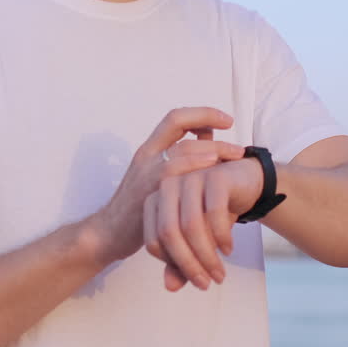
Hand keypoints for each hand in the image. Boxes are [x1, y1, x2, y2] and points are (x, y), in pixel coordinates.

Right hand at [89, 107, 244, 265]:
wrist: (109, 233)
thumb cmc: (139, 205)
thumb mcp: (158, 177)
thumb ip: (181, 158)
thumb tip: (209, 138)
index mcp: (149, 149)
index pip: (176, 118)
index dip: (202, 113)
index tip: (227, 120)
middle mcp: (146, 155)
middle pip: (179, 124)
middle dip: (212, 126)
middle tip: (238, 142)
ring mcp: (145, 172)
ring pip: (181, 147)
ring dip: (212, 147)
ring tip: (236, 155)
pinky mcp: (147, 192)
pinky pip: (172, 172)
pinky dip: (195, 165)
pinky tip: (213, 168)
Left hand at [143, 154, 263, 290]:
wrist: (245, 185)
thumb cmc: (214, 214)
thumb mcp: (197, 241)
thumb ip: (180, 262)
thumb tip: (170, 287)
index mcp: (155, 202)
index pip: (153, 242)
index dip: (172, 265)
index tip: (193, 280)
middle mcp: (168, 187)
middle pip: (169, 233)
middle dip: (188, 264)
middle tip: (206, 284)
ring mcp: (190, 178)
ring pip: (191, 225)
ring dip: (207, 255)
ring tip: (219, 274)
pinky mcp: (214, 176)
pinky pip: (214, 212)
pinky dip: (221, 236)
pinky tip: (228, 250)